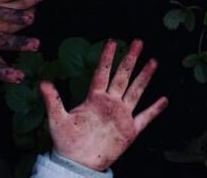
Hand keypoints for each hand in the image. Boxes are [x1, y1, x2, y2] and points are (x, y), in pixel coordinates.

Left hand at [40, 39, 166, 170]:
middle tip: (138, 41)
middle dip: (130, 59)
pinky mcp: (129, 131)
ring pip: (135, 91)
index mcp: (94, 98)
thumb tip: (42, 81)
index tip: (113, 41)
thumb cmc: (66, 142)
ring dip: (144, 77)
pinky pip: (145, 118)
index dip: (107, 57)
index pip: (103, 73)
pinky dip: (154, 109)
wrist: (76, 165)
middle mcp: (110, 103)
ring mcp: (121, 115)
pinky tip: (164, 99)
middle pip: (122, 76)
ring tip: (153, 61)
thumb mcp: (57, 120)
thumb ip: (52, 100)